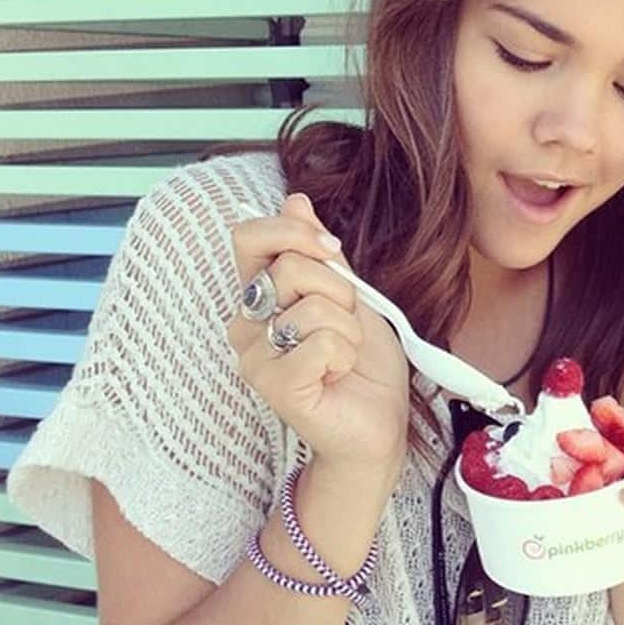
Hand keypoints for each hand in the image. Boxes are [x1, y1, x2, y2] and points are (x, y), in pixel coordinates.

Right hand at [226, 193, 409, 477]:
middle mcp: (246, 323)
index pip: (249, 237)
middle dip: (340, 290)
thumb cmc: (362, 364)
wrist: (378, 424)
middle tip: (346, 325)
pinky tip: (336, 377)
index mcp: (260, 296)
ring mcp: (254, 357)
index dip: (295, 232)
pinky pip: (321, 343)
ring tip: (342, 357)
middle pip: (292, 266)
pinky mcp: (273, 386)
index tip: (332, 250)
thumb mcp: (349, 296)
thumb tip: (295, 200)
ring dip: (349, 330)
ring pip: (313, 306)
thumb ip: (320, 253)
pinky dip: (345, 355)